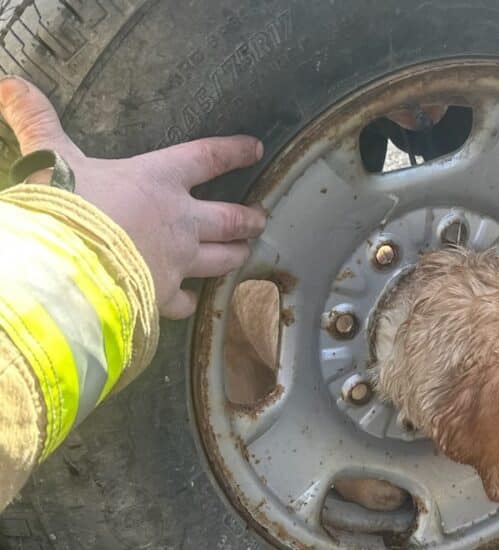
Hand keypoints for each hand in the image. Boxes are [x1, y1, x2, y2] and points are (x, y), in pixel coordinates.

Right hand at [0, 76, 266, 318]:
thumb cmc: (63, 208)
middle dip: (249, 218)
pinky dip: (190, 302)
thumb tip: (11, 83)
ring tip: (245, 252)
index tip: (255, 149)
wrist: (63, 269)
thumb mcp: (49, 158)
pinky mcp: (163, 296)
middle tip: (261, 217)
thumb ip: (37, 122)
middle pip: (229, 218)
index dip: (234, 152)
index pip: (207, 158)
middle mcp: (179, 221)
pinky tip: (191, 304)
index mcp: (158, 179)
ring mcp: (177, 261)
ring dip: (235, 255)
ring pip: (221, 259)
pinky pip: (185, 301)